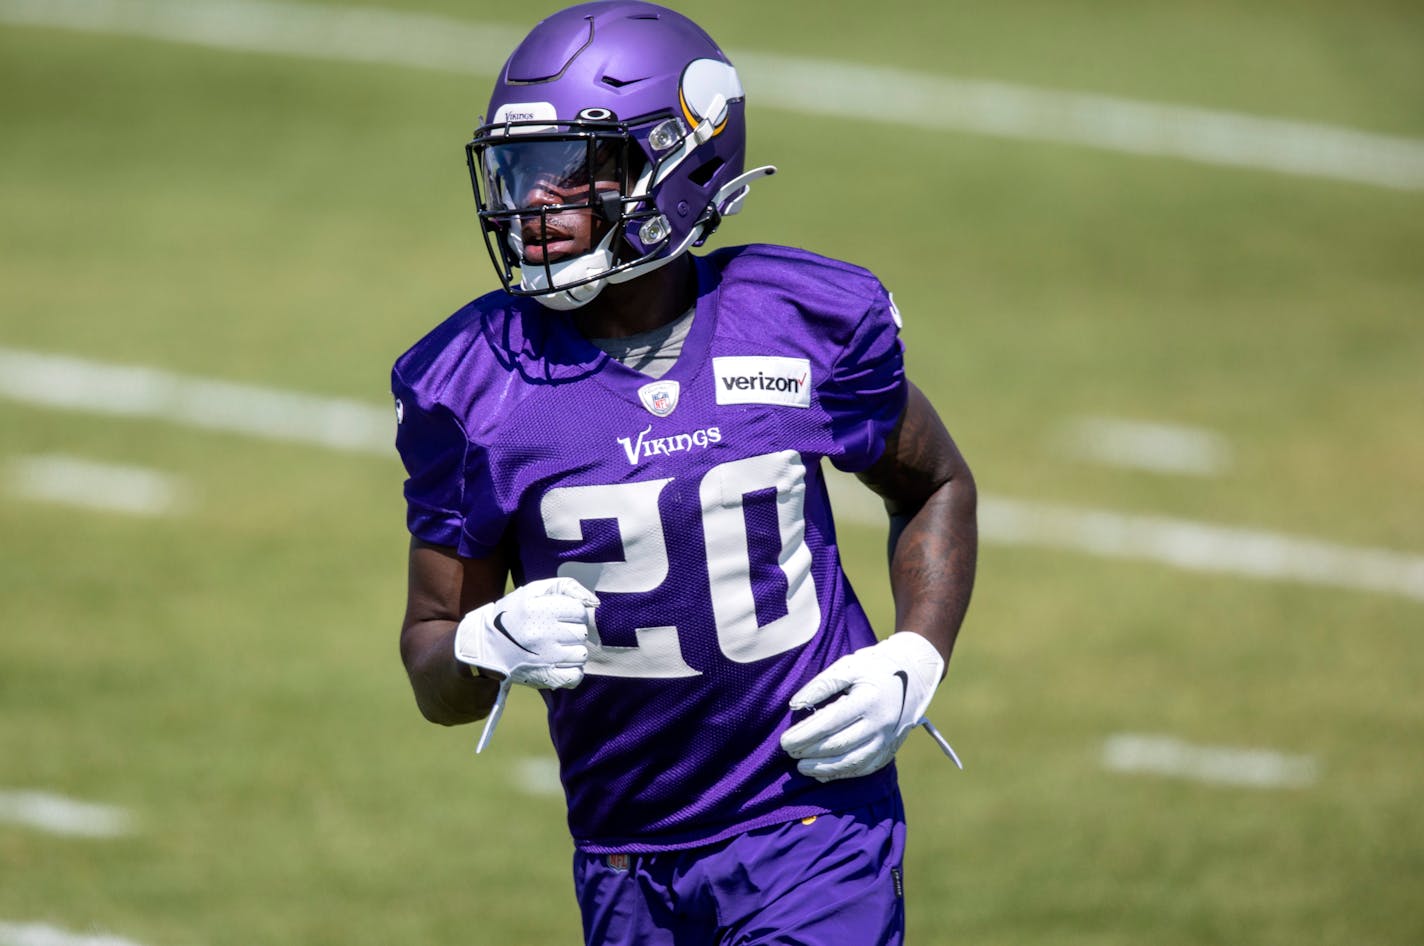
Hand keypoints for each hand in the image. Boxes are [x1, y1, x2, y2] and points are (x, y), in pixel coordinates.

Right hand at [453, 577, 598, 689]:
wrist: (486, 647)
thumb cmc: (515, 614)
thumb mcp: (534, 590)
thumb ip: (566, 586)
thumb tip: (595, 602)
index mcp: (538, 610)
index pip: (579, 610)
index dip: (573, 612)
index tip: (560, 615)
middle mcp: (542, 635)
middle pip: (582, 632)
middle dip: (573, 630)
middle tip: (556, 632)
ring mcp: (545, 659)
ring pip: (581, 654)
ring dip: (573, 650)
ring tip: (556, 647)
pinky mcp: (546, 678)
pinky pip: (576, 676)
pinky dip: (571, 670)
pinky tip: (559, 663)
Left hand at [780, 632, 943, 781]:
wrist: (915, 673)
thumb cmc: (876, 666)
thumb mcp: (848, 666)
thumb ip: (820, 685)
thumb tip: (795, 706)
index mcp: (867, 700)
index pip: (828, 724)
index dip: (804, 735)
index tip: (784, 740)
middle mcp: (880, 723)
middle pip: (837, 746)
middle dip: (809, 752)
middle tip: (788, 752)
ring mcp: (887, 739)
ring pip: (851, 762)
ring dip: (823, 768)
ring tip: (802, 767)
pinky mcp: (890, 749)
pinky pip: (864, 768)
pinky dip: (842, 773)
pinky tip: (824, 773)